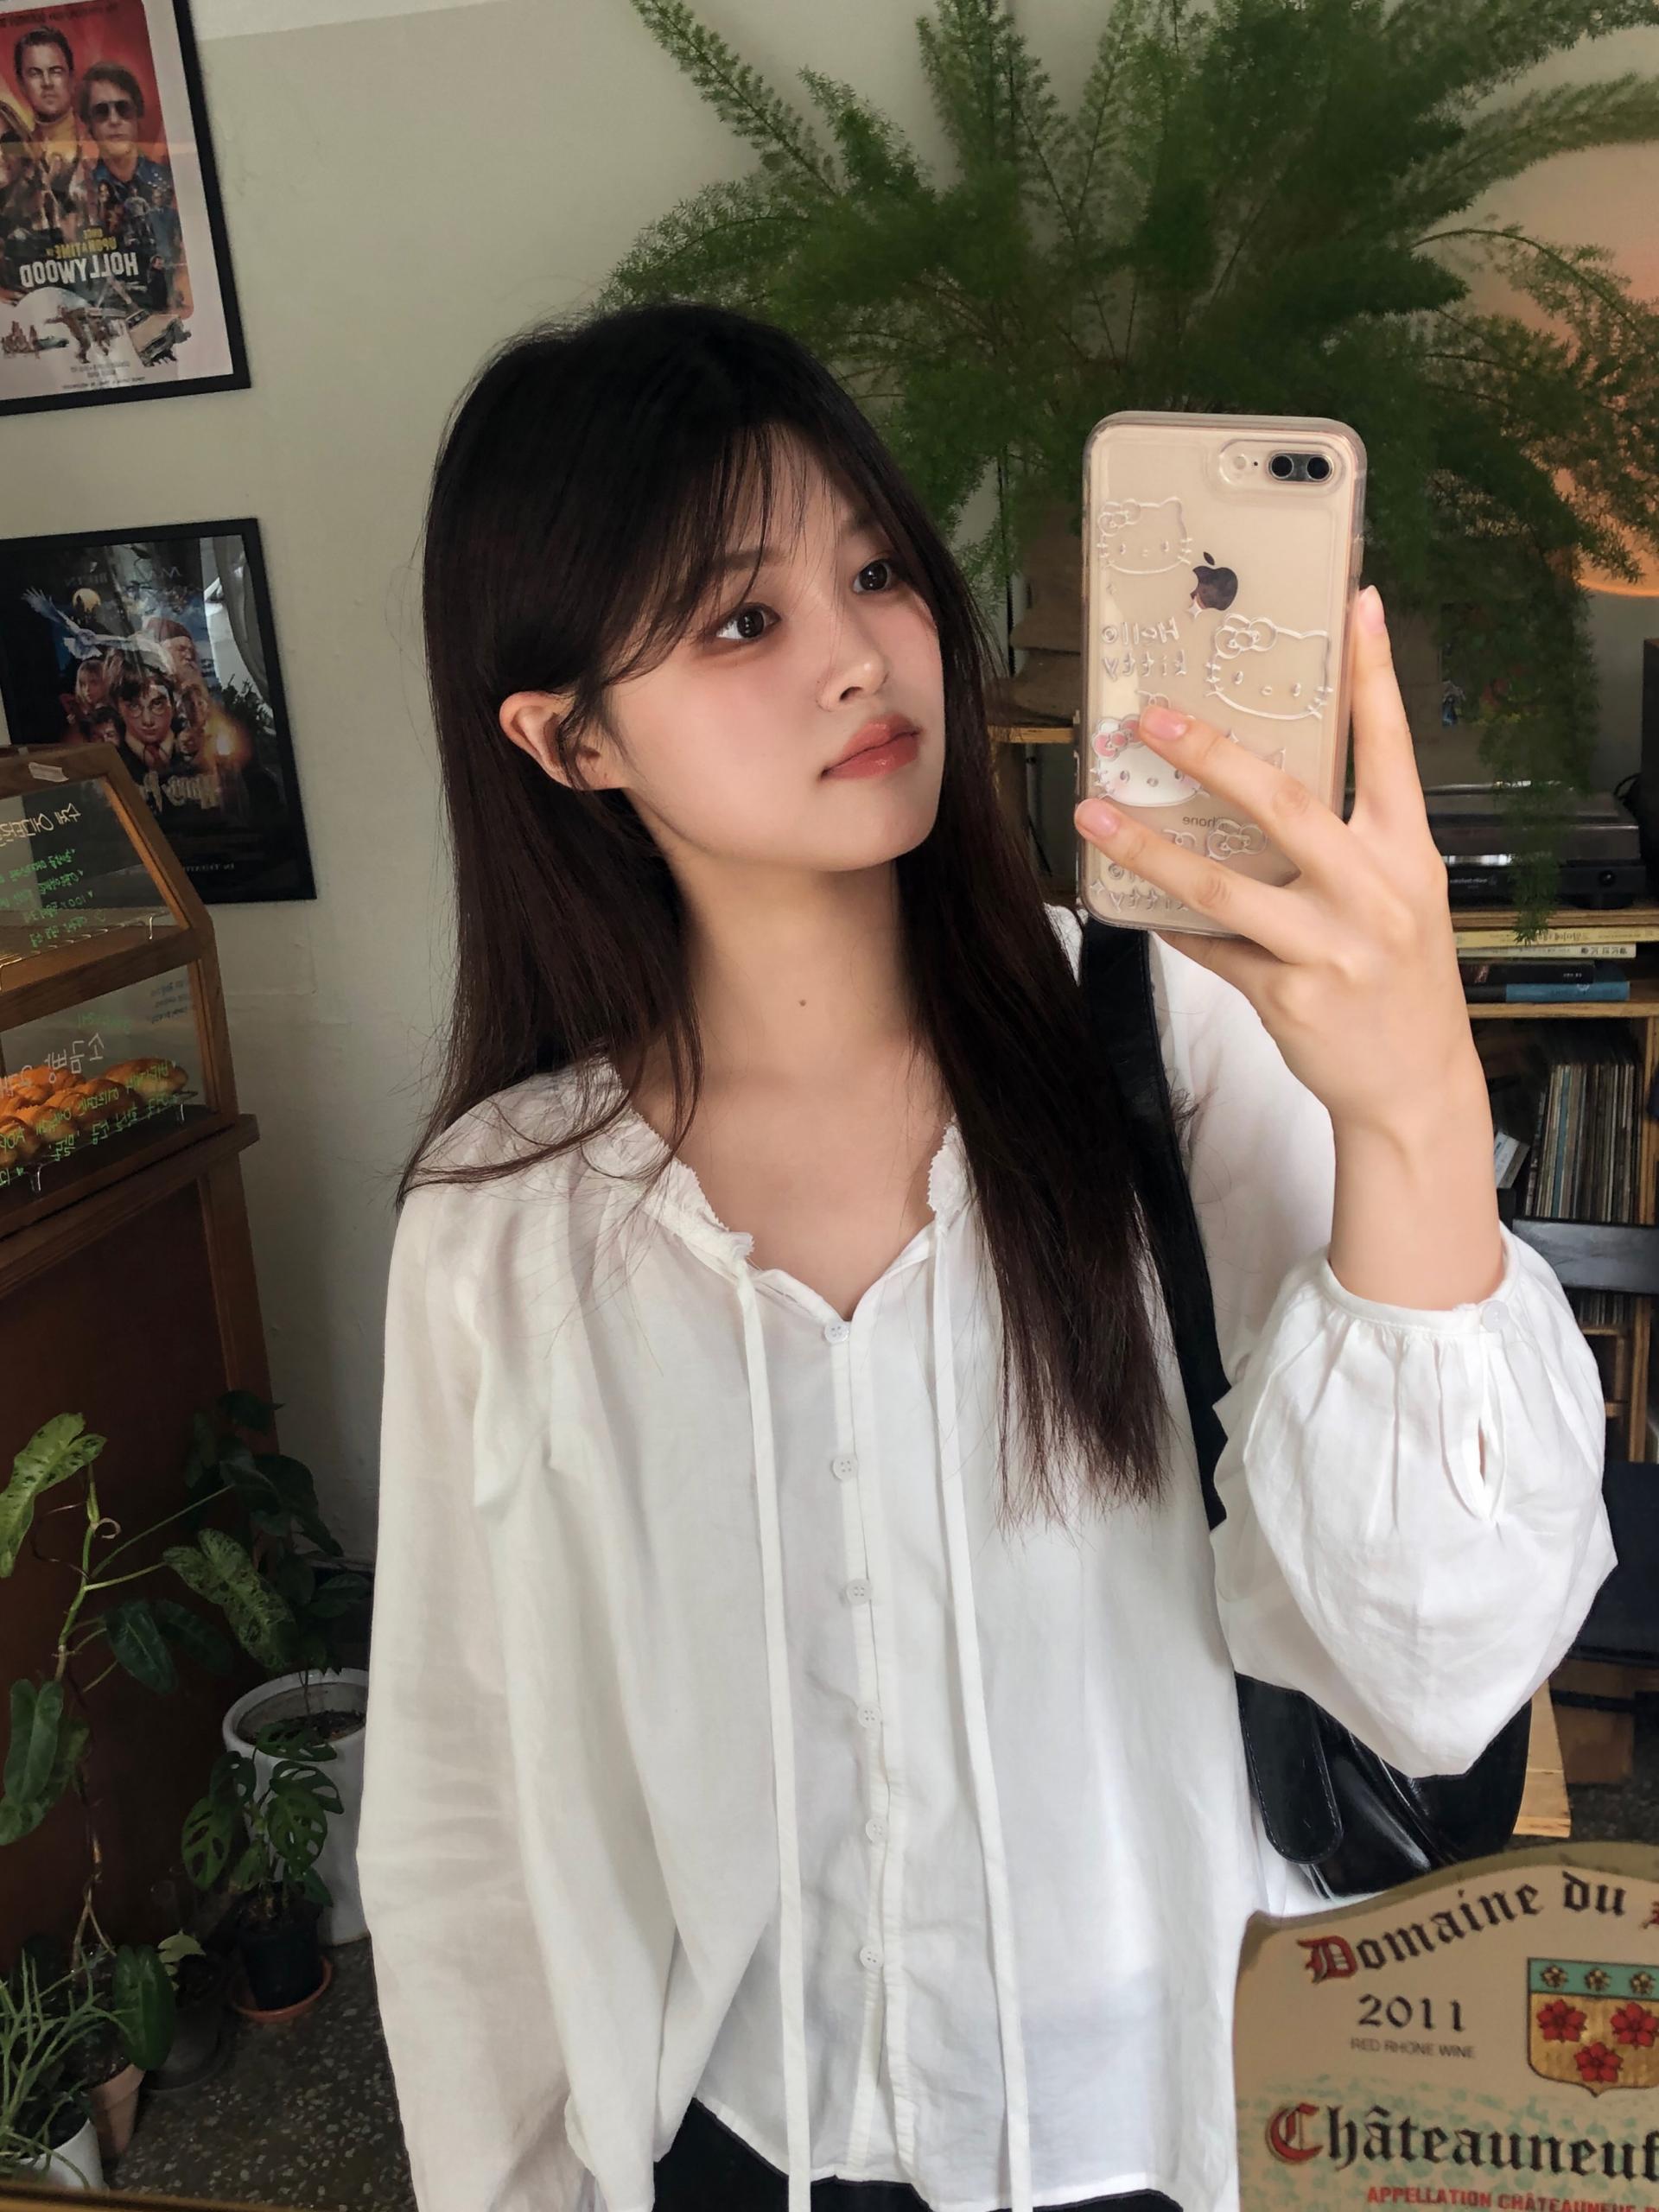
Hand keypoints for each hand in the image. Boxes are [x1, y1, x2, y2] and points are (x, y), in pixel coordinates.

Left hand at [1073, 585, 1479, 1140]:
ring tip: (1092, 814)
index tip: (1356, 604)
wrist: (1414, 1084)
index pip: (1393, 747)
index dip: (1374, 675)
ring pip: (1222, 886)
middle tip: (1149, 717)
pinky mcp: (1287, 994)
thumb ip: (1350, 842)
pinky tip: (1139, 908)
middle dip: (1210, 754)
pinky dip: (1173, 926)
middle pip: (1283, 803)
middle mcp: (1373, 890)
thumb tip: (1262, 783)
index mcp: (1407, 851)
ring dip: (1148, 848)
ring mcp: (1329, 945)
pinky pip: (1212, 948)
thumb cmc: (1399, 978)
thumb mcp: (1400, 897)